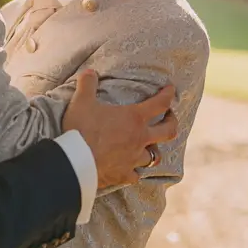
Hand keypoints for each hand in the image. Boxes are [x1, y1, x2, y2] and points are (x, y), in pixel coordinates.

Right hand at [62, 70, 177, 188]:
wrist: (76, 161)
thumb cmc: (81, 129)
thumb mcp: (82, 102)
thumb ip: (87, 84)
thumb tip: (89, 71)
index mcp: (134, 118)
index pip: (160, 103)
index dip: (168, 94)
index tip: (171, 90)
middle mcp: (139, 138)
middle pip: (168, 131)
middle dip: (172, 122)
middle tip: (169, 118)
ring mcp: (133, 159)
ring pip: (154, 157)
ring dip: (154, 151)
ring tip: (150, 147)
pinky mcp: (124, 175)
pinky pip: (136, 175)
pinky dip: (134, 172)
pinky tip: (130, 171)